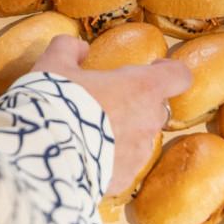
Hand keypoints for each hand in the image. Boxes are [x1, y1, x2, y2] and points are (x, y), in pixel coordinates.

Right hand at [32, 35, 190, 196]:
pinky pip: (124, 162)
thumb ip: (69, 48)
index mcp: (140, 88)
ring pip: (141, 137)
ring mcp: (139, 153)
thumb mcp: (54, 64)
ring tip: (91, 130)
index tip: (153, 68)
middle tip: (107, 99)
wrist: (45, 153)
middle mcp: (148, 121)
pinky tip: (85, 152)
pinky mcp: (125, 177)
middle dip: (137, 101)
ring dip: (124, 130)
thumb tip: (80, 47)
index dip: (169, 70)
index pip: (178, 76)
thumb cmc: (56, 102)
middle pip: (157, 107)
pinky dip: (111, 156)